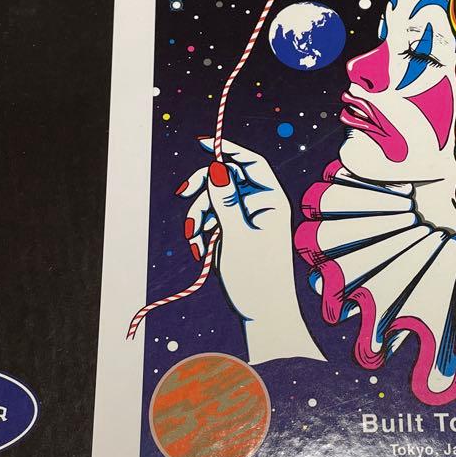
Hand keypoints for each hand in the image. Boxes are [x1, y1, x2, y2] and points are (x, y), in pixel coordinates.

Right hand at [177, 137, 323, 363]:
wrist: (263, 313)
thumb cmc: (257, 276)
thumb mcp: (236, 235)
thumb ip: (225, 200)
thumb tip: (218, 167)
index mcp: (271, 200)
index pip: (251, 163)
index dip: (229, 149)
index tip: (203, 143)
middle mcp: (261, 206)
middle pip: (226, 179)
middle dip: (204, 189)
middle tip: (184, 196)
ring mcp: (247, 220)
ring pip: (214, 200)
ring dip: (199, 215)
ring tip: (195, 239)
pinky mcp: (234, 234)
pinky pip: (212, 220)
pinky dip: (202, 229)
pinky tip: (198, 248)